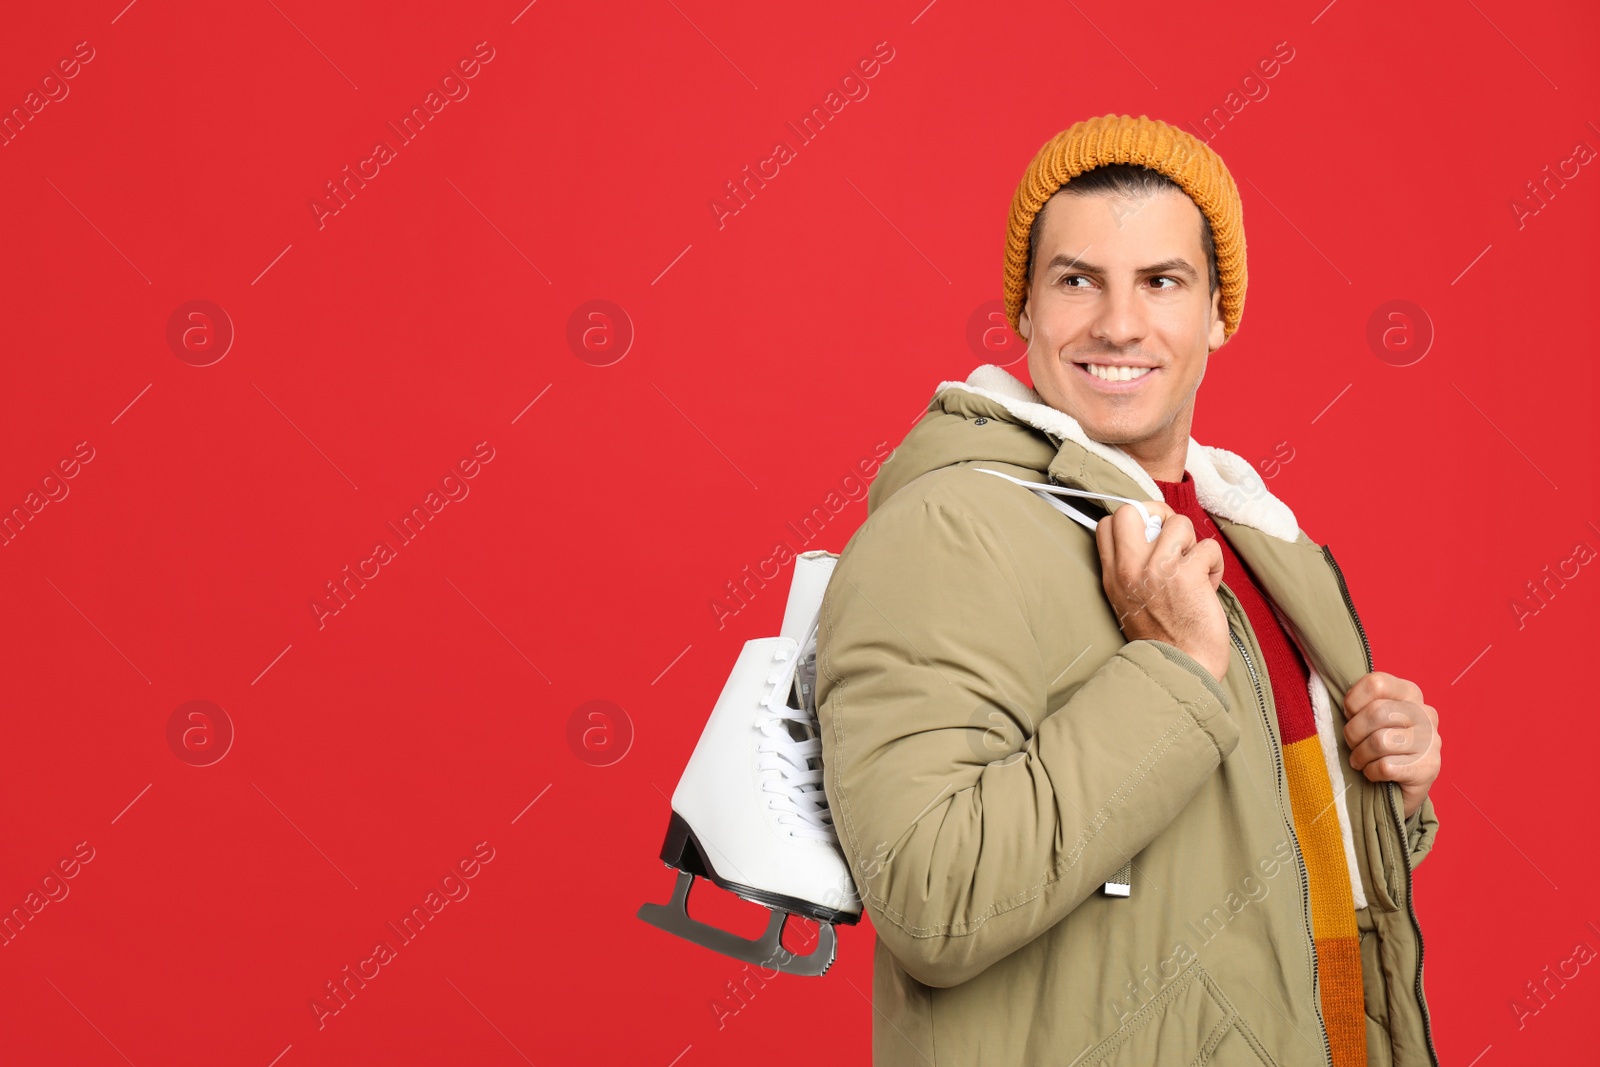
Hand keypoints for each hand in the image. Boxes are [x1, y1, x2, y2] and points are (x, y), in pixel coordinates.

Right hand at [1095, 500, 1228, 683]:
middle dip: (1159, 513)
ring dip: (1194, 543)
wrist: (1180, 669)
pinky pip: (1208, 547)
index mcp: (1113, 576)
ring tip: (1195, 568)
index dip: (1135, 520)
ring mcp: (1156, 569)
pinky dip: (1215, 565)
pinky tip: (1209, 586)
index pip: (1108, 525)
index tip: (1152, 535)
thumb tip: (1155, 537)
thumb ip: (1131, 570)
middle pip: (1131, 510)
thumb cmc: (1162, 639)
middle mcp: (1129, 568)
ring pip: (1179, 522)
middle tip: (1174, 536)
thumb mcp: (1128, 601)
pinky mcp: (1186, 574)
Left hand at [1342, 671, 1440, 818]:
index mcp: (1410, 693)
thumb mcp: (1371, 717)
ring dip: (1361, 755)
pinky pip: (1386, 766)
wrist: (1401, 785)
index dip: (1353, 702)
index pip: (1376, 683)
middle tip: (1352, 745)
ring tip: (1360, 760)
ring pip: (1380, 741)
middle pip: (1376, 713)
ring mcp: (1431, 741)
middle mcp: (1425, 713)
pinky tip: (1373, 773)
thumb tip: (1340, 703)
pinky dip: (1371, 772)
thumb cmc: (1380, 745)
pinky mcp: (1428, 767)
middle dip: (1353, 732)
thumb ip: (1361, 704)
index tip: (1350, 716)